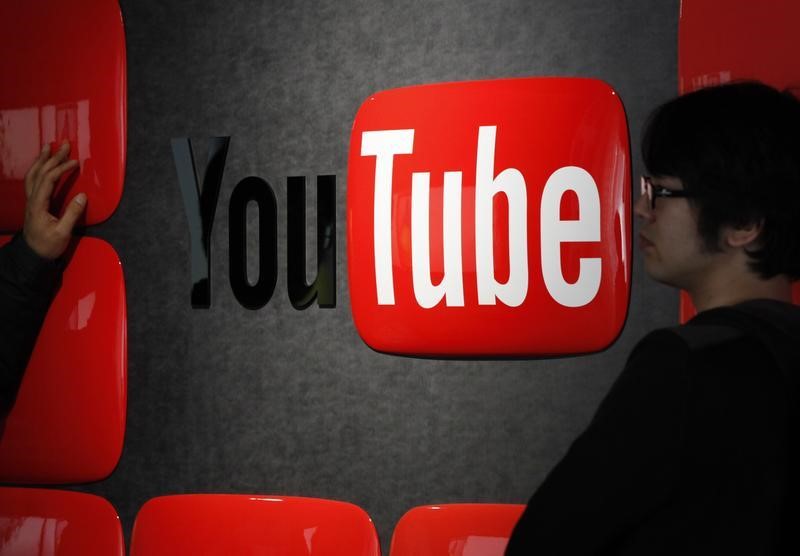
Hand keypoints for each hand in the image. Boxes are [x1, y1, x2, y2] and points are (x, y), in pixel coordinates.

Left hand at [22, 142, 86, 259]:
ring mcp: (30, 200)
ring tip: (48, 147)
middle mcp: (32, 199)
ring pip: (33, 174)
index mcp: (38, 205)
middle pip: (40, 173)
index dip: (61, 169)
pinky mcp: (32, 202)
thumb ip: (72, 214)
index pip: (49, 180)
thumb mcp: (62, 233)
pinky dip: (37, 168)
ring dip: (41, 159)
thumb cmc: (48, 246)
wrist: (32, 256)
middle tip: (64, 145)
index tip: (75, 162)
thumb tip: (82, 196)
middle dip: (52, 157)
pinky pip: (32, 180)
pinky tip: (43, 164)